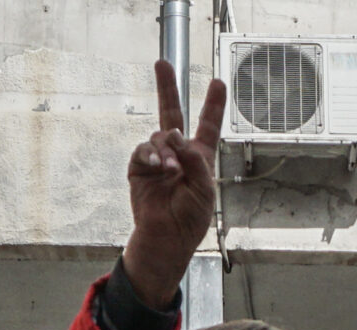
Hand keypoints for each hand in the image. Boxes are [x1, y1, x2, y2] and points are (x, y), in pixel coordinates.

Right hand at [121, 60, 225, 310]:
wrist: (167, 238)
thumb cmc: (190, 218)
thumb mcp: (204, 187)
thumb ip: (194, 158)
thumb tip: (175, 136)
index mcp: (199, 157)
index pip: (207, 125)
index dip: (212, 105)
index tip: (217, 83)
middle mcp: (177, 153)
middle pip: (172, 113)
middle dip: (167, 88)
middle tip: (162, 63)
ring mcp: (156, 160)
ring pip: (159, 135)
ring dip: (165, 149)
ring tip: (169, 169)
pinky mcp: (139, 170)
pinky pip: (143, 151)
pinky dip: (150, 156)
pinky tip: (158, 168)